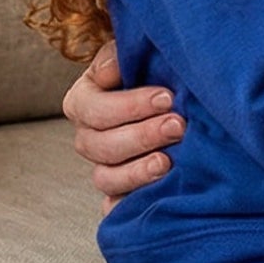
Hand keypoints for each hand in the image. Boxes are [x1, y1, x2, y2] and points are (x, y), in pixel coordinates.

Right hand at [61, 41, 183, 213]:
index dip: (128, 105)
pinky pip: (116, 208)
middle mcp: (89, 137)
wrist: (179, 96)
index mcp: (84, 101)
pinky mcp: (122, 193)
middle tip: (178, 125)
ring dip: (137, 172)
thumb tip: (112, 66)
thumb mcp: (140, 54)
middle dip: (142, 136)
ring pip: (106, 179)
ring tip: (169, 162)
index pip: (93, 109)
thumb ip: (121, 54)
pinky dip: (130, 206)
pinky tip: (154, 197)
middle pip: (100, 146)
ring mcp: (104, 167)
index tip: (166, 97)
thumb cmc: (156, 69)